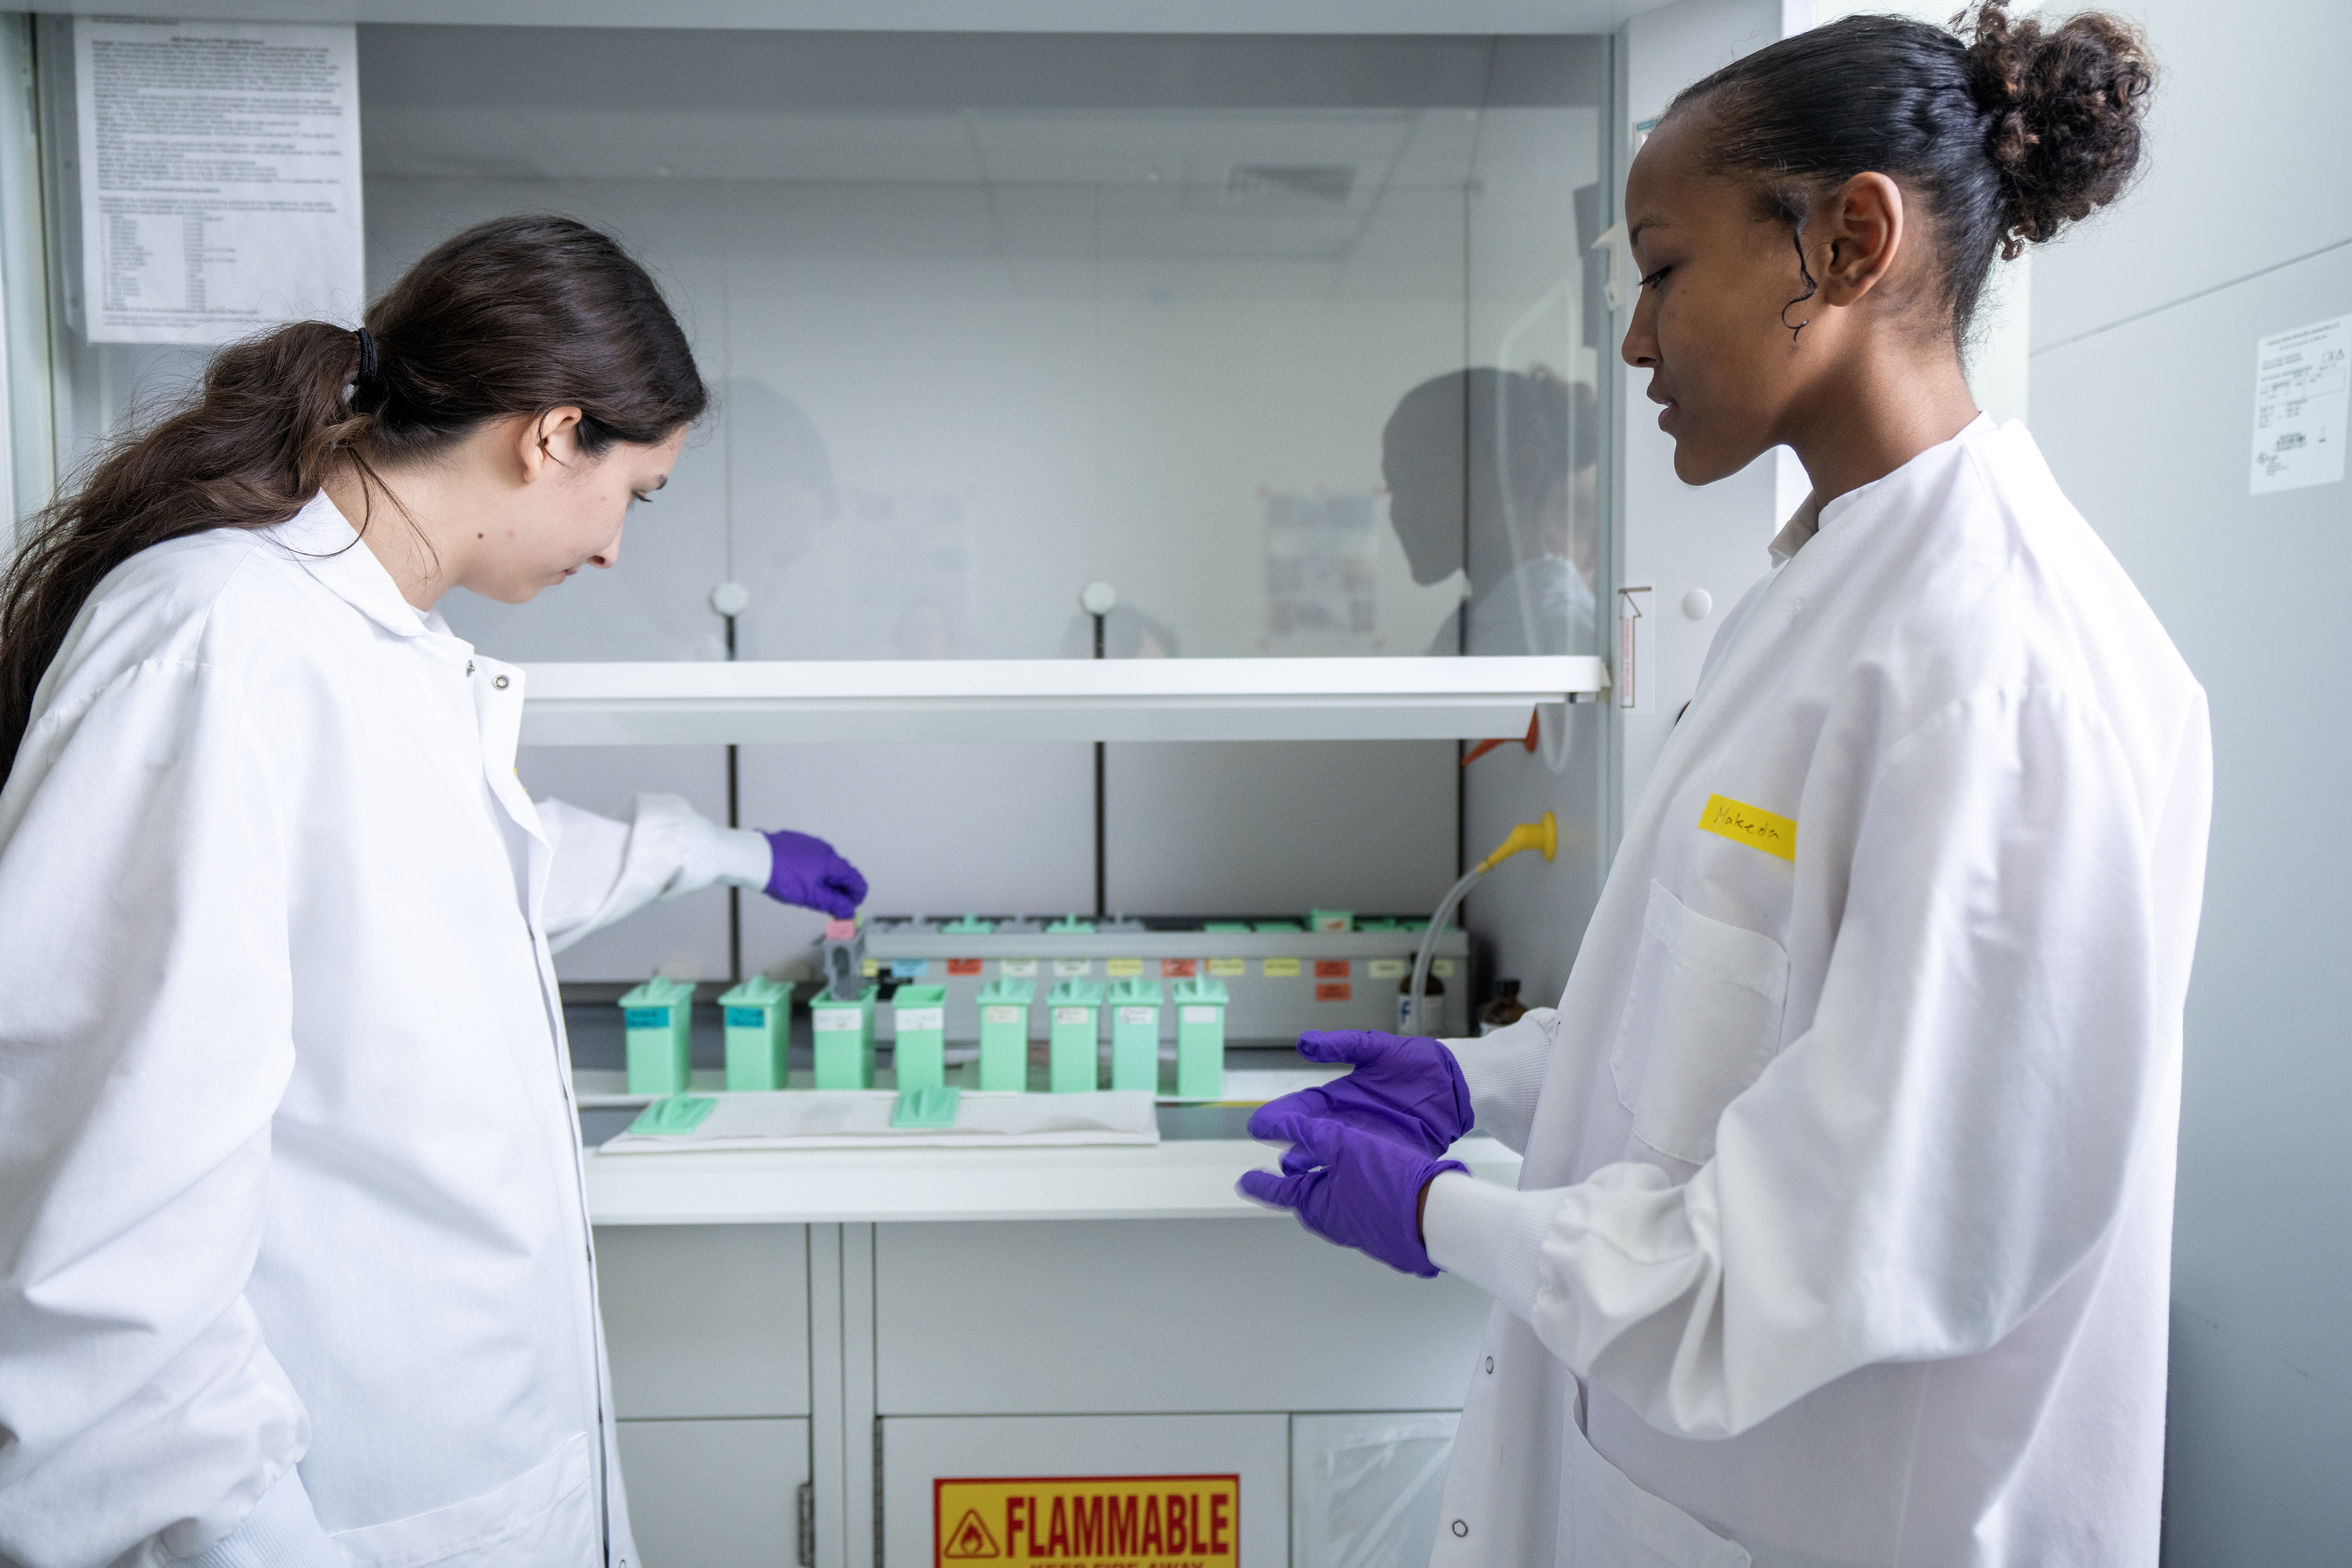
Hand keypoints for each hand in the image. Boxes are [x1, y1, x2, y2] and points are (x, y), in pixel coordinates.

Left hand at [760, 829, 867, 918]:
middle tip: (827, 907)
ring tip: (808, 895)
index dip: (855, 899)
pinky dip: (811, 872)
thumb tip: (850, 911)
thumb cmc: (781, 876)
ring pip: (826, 867)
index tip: (846, 911)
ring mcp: (810, 844)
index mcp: (833, 862)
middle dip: (838, 892)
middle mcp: (825, 849)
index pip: (857, 881)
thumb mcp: (811, 897)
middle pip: (842, 874)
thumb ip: (834, 904)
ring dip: (824, 882)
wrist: (754, 858)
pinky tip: (797, 880)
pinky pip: (811, 859)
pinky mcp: (797, 843)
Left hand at [1237, 1111, 1466, 1276]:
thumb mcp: (1341, 1145)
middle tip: (1289, 1166)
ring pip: (1336, 1199)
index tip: (1243, 1181)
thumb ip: (1305, 1134)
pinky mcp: (1386, 1228)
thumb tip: (1268, 1126)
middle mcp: (1335, 1222)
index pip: (1278, 1190)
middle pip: (1308, 1195)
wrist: (1437, 1215)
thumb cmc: (1389, 1182)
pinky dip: (1355, 1187)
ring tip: (1329, 1166)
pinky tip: (1369, 1175)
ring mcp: (1361, 1228)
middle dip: (1298, 1178)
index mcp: (1316, 1205)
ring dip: (1329, 1181)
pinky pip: (1361, 1204)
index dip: (1260, 1182)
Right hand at [1246, 1029, 1471, 1157]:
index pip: (1303, 1109)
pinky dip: (1351, 1176)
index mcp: (1340, 1098)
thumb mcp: (1375, 1047)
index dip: (1281, 1116)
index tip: (1259, 1124)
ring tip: (1296, 1178)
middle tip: (1273, 1159)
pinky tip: (1338, 1186)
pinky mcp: (1391, 1157)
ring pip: (1334, 1157)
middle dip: (1292, 1148)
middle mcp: (1349, 1123)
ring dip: (1317, 1167)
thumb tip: (1305, 1043)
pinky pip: (1366, 1168)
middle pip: (1313, 1138)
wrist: (1456, 1082)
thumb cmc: (1416, 1062)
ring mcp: (1368, 1141)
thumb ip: (1341, 1045)